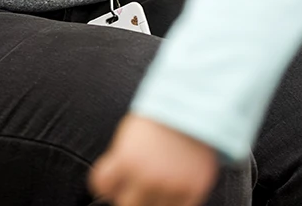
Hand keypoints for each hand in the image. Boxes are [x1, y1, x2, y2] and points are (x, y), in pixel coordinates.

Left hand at [90, 114, 219, 205]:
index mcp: (127, 159)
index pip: (103, 186)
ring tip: (160, 181)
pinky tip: (175, 185)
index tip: (114, 182)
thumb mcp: (130, 133)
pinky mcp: (194, 189)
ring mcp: (171, 186)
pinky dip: (175, 201)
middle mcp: (147, 177)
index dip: (108, 183)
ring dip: (153, 199)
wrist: (198, 105)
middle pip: (127, 204)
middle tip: (137, 185)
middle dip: (130, 194)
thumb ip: (121, 159)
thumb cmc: (164, 116)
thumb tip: (118, 181)